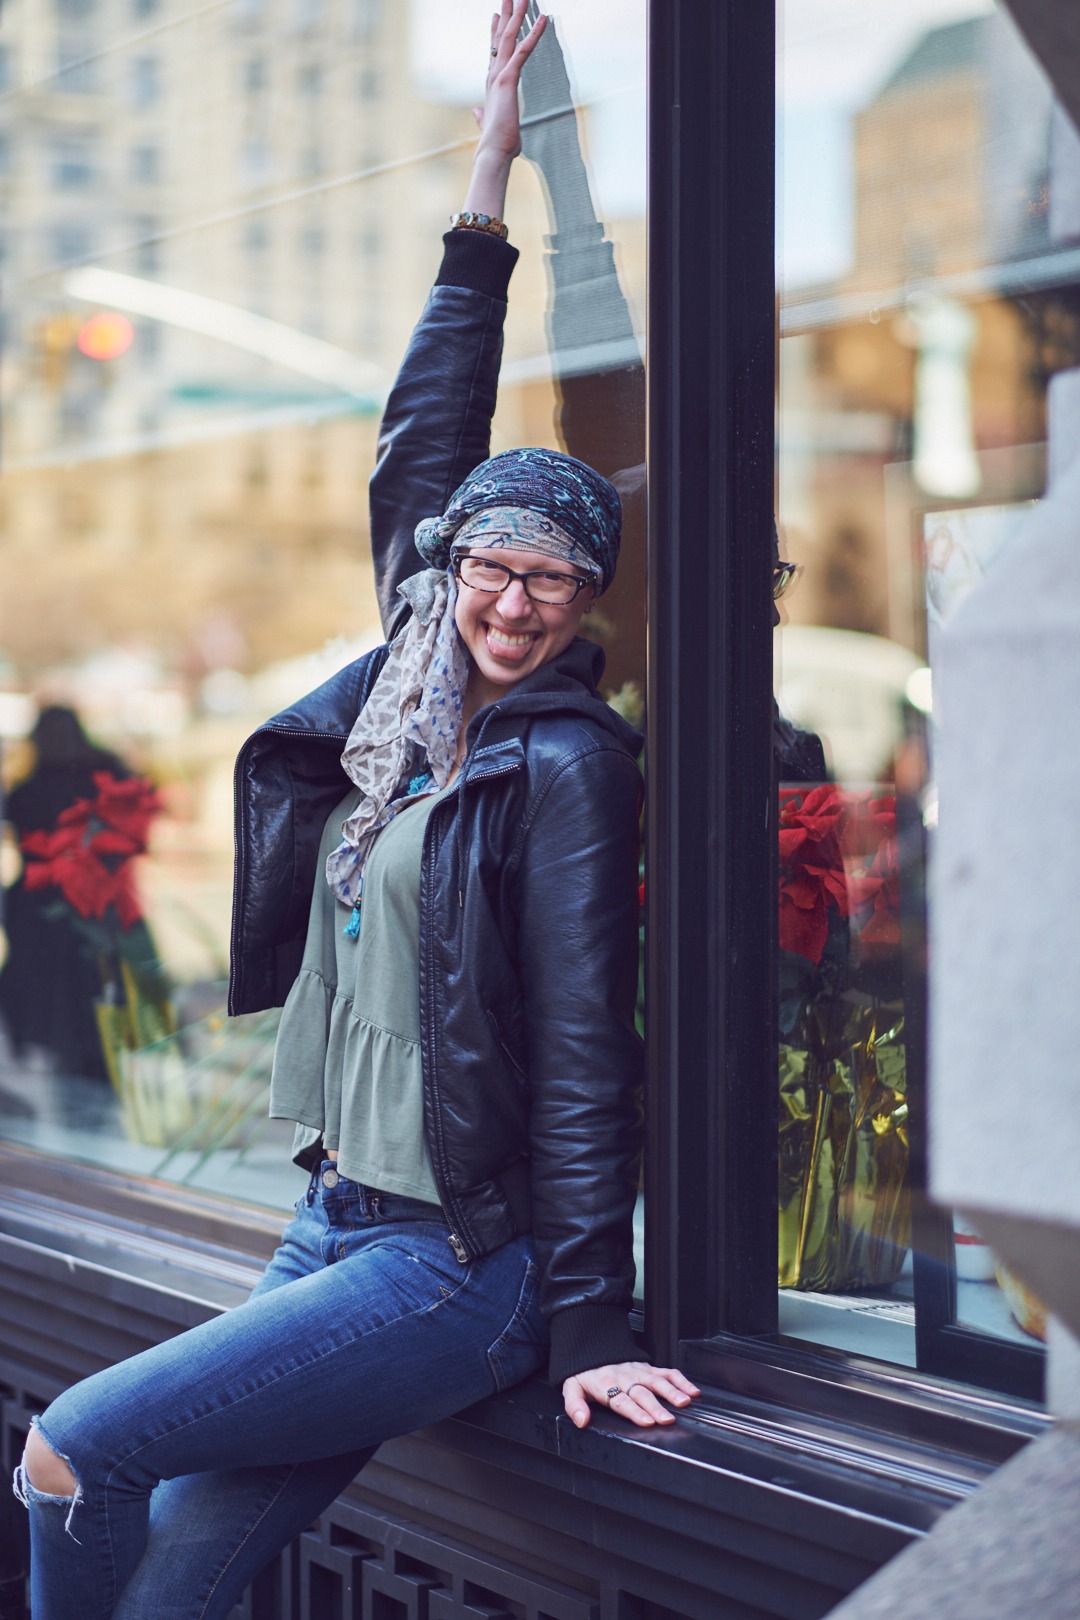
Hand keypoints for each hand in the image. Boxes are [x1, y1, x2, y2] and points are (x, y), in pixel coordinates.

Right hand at [461, 1, 547, 217]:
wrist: (493, 152)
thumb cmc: (495, 144)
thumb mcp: (488, 125)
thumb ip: (482, 116)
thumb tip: (477, 113)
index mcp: (491, 84)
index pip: (493, 52)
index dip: (494, 32)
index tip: (495, 15)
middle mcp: (493, 75)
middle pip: (499, 37)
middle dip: (506, 13)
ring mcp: (499, 75)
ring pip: (508, 37)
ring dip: (517, 14)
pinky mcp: (508, 79)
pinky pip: (522, 50)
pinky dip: (534, 33)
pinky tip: (543, 19)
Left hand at [562, 1362, 699, 1429]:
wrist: (591, 1347)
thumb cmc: (584, 1373)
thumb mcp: (571, 1388)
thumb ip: (574, 1405)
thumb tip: (581, 1421)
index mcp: (606, 1385)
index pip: (621, 1401)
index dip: (634, 1411)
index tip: (646, 1421)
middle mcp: (625, 1378)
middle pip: (642, 1394)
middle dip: (655, 1406)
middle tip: (667, 1419)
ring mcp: (638, 1371)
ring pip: (657, 1381)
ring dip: (672, 1392)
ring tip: (684, 1402)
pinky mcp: (648, 1367)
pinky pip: (666, 1372)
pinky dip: (681, 1380)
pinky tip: (692, 1391)